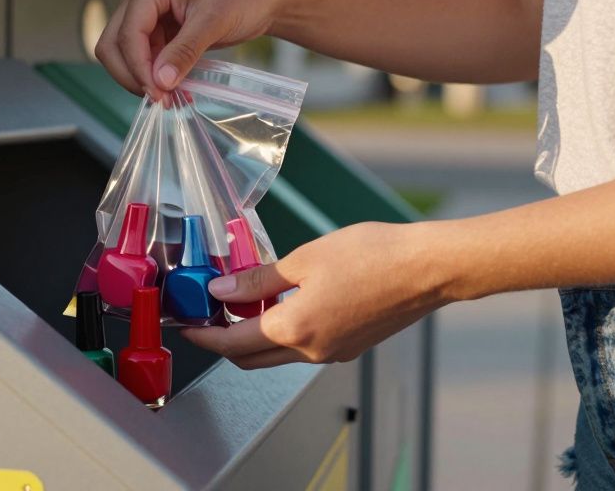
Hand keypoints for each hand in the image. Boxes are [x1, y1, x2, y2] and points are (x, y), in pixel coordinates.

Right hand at [94, 0, 300, 97]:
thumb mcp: (214, 23)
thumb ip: (184, 51)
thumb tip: (160, 82)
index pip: (127, 34)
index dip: (138, 68)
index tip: (159, 94)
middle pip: (113, 45)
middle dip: (133, 75)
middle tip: (160, 100)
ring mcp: (146, 14)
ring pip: (124, 56)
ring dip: (142, 79)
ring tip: (171, 99)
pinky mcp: (156, 31)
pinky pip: (143, 59)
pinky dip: (155, 77)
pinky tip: (177, 90)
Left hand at [182, 221, 455, 367]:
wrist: (427, 269)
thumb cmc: (373, 256)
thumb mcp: (305, 258)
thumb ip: (258, 279)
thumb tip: (221, 291)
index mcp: (294, 329)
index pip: (232, 343)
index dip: (203, 335)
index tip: (186, 324)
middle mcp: (311, 351)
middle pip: (251, 358)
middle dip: (224, 340)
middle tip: (209, 314)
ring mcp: (332, 353)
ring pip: (277, 354)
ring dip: (255, 336)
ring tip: (245, 300)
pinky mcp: (349, 347)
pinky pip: (303, 347)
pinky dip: (283, 332)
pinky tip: (283, 302)